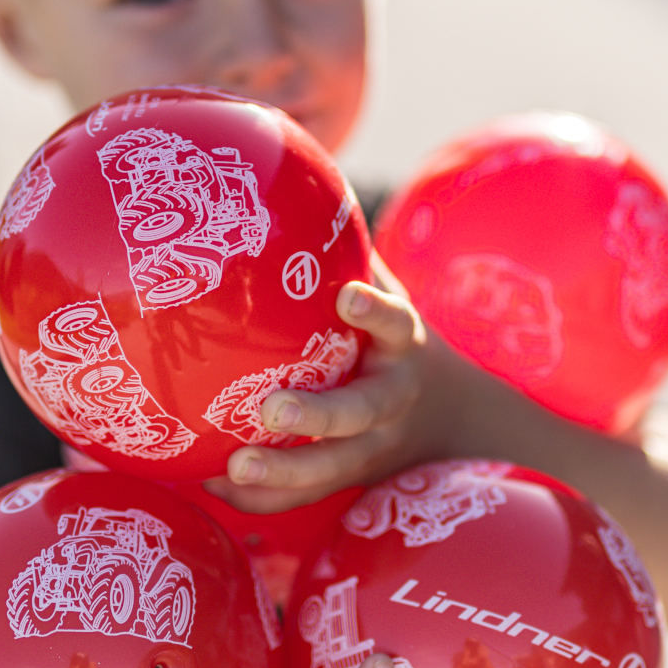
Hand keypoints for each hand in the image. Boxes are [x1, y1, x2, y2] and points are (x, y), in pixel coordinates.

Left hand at [205, 262, 454, 513]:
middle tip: (271, 408)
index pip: (396, 324)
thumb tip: (281, 169)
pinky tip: (214, 487)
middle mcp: (392, 401)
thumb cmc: (391, 339)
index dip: (376, 312)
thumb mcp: (385, 295)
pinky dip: (263, 496)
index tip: (349, 298)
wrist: (453, 418)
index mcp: (402, 347)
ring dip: (283, 473)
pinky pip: (307, 499)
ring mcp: (374, 449)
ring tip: (231, 468)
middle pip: (360, 414)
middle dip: (318, 415)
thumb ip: (343, 253)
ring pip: (333, 470)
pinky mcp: (353, 482)